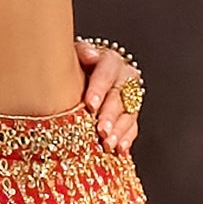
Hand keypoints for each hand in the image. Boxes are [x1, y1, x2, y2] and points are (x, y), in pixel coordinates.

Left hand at [76, 39, 140, 156]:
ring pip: (129, 112)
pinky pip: (132, 126)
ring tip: (108, 144)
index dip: (100, 87)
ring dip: (119, 130)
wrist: (77, 78)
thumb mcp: (70, 56)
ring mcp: (128, 96)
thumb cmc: (71, 68)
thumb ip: (79, 54)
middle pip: (121, 94)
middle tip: (101, 130)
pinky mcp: (129, 114)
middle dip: (111, 114)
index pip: (109, 69)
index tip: (90, 105)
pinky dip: (126, 139)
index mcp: (108, 60)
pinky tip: (120, 149)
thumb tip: (91, 55)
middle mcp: (122, 77)